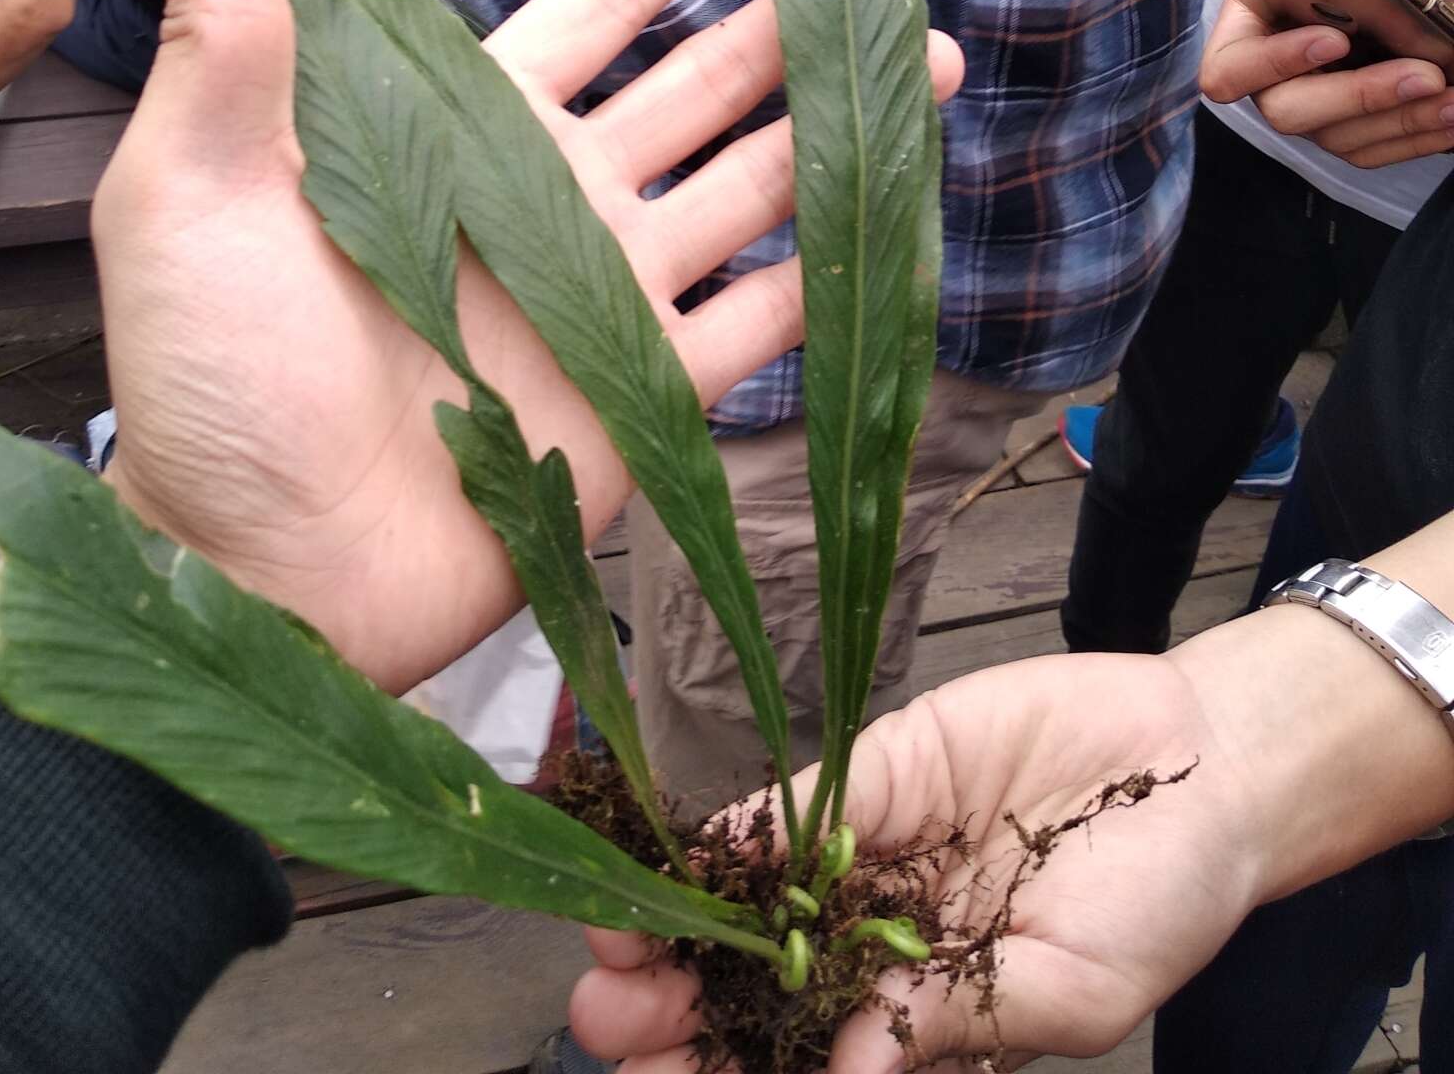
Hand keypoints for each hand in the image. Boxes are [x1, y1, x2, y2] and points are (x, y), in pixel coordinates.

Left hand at [96, 0, 963, 693]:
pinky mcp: (643, 403)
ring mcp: (607, 303)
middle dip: (786, 15)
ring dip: (837, 125)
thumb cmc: (208, 373)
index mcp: (464, 134)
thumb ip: (225, 33)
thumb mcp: (196, 183)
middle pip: (699, 85)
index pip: (594, 10)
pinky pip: (757, 325)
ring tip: (929, 56)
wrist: (256, 566)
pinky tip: (896, 214)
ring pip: (751, 189)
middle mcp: (552, 202)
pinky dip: (826, 274)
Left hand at [570, 653, 1266, 1070]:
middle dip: (674, 1008)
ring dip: (680, 925)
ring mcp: (874, 853)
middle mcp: (880, 942)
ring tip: (605, 954)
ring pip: (755, 899)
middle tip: (605, 1019)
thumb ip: (960, 1023)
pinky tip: (682, 860)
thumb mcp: (1073, 989)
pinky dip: (738, 835)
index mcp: (924, 1024)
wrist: (1203, 763)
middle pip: (755, 986)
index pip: (802, 1062)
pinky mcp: (878, 769)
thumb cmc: (1159, 899)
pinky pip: (797, 807)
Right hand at [1200, 0, 1453, 167]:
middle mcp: (1274, 69)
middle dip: (1354, 97)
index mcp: (1257, 14)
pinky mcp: (1349, 129)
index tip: (1337, 39)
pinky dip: (1417, 138)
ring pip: (1336, 136)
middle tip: (1425, 74)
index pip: (1230, 63)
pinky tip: (1452, 115)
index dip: (1270, 62)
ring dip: (1401, 121)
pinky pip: (1371, 150)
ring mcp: (1311, 103)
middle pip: (1283, 109)